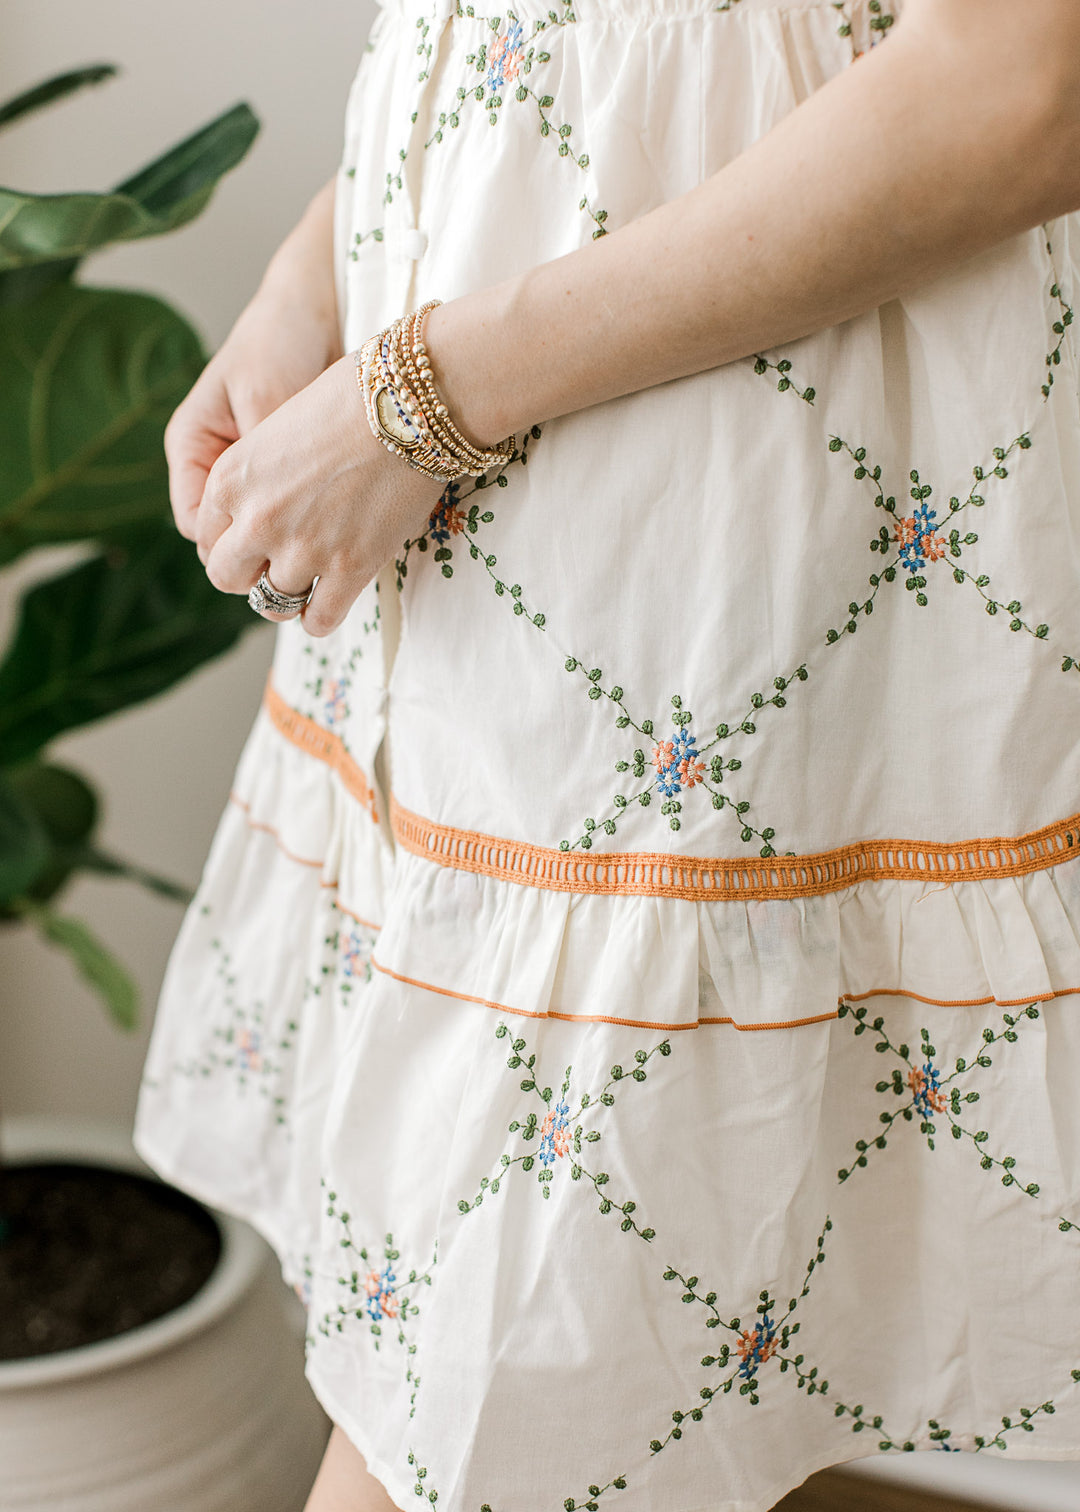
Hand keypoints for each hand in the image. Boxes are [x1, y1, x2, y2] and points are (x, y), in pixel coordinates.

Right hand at [164, 277, 342, 541]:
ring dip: (290, 541)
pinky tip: (341, 521)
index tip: (267, 550)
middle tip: (300, 553)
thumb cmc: (278, 343)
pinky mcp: (291, 478)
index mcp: (193, 450)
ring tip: (325, 537)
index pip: (197, 524)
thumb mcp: (263, 397)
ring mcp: (256, 478)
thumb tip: (275, 518)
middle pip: (229, 539)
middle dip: (259, 553)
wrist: (317, 312)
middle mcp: (220, 470)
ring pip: (264, 534)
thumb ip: (265, 457)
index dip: (228, 546)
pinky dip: (314, 524)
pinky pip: (296, 517)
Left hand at [195, 355, 443, 635]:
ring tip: (310, 581)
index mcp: (229, 479)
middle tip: (274, 565)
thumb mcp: (276, 427)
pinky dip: (319, 619)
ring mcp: (303, 549)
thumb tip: (266, 511)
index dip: (231, 542)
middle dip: (249, 575)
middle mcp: (257, 520)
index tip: (254, 542)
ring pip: (274, 603)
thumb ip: (258, 476)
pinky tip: (329, 602)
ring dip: (289, 596)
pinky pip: (319, 620)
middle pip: (228, 578)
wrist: (407, 405)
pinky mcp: (349, 569)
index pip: (207, 537)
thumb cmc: (349, 401)